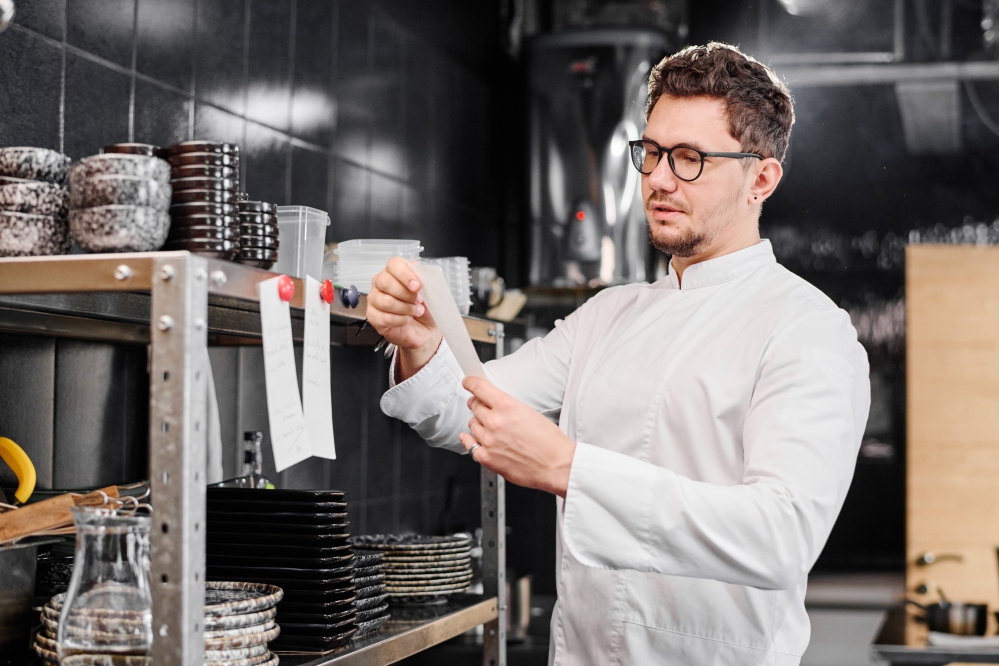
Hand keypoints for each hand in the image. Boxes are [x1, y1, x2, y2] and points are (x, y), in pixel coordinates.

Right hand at [367, 257, 442, 379]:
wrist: (427, 329)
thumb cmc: (426, 308)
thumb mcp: (430, 291)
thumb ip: (424, 277)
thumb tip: (417, 270)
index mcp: (395, 272)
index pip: (394, 265)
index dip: (405, 274)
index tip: (417, 286)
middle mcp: (381, 284)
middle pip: (385, 282)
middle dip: (406, 294)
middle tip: (418, 301)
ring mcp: (375, 300)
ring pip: (385, 301)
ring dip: (405, 309)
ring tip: (415, 311)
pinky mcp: (373, 317)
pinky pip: (384, 318)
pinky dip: (400, 320)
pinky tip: (406, 320)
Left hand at [459, 376, 575, 497]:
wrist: (556, 465)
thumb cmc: (550, 441)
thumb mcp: (530, 412)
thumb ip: (508, 407)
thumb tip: (495, 404)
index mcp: (507, 406)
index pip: (479, 388)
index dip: (471, 383)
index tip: (468, 382)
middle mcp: (495, 422)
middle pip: (474, 406)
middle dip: (477, 404)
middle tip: (480, 405)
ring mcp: (489, 440)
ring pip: (472, 425)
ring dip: (477, 422)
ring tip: (486, 425)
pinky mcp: (487, 457)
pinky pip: (470, 445)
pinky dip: (469, 440)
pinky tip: (471, 438)